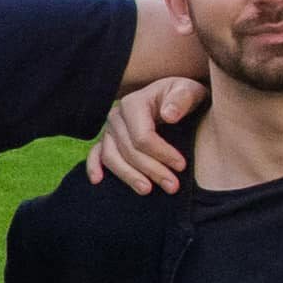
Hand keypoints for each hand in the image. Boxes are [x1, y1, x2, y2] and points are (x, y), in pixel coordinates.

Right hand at [93, 76, 199, 194]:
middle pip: (129, 150)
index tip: (181, 166)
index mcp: (134, 103)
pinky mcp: (108, 140)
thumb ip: (181, 99)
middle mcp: (117, 116)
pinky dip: (94, 167)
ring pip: (111, 157)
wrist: (174, 97)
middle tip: (172, 186)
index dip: (162, 154)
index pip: (142, 136)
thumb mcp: (188, 91)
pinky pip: (96, 154)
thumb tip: (168, 115)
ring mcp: (110, 129)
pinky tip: (98, 180)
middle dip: (151, 170)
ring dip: (129, 176)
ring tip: (147, 190)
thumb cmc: (182, 95)